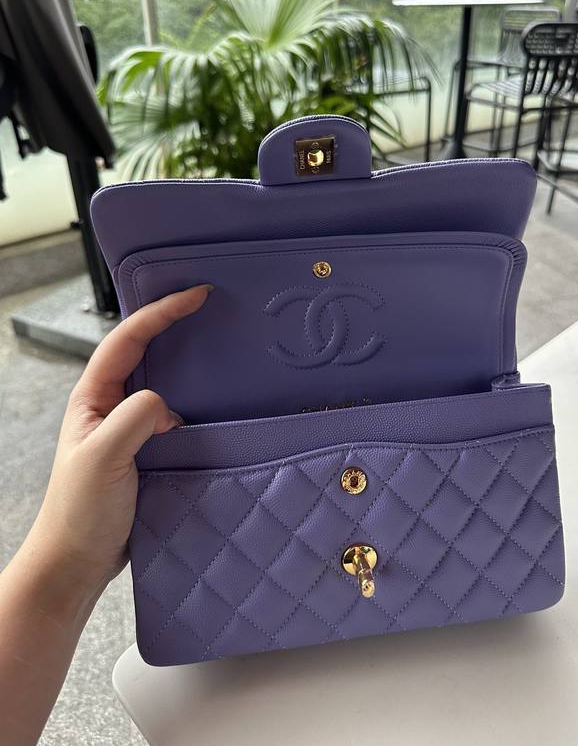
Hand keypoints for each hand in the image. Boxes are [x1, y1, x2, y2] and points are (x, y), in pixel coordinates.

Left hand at [27, 284, 212, 601]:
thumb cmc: (79, 512)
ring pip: (161, 382)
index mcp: (93, 398)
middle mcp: (110, 406)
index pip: (127, 340)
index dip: (160, 312)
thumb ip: (133, 419)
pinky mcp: (147, 452)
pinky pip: (174, 415)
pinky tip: (216, 405)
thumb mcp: (103, 457)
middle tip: (210, 307)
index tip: (195, 296)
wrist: (77, 562)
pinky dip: (195, 403)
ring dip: (186, 363)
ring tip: (219, 348)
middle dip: (173, 325)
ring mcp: (129, 429)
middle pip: (143, 352)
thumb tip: (167, 406)